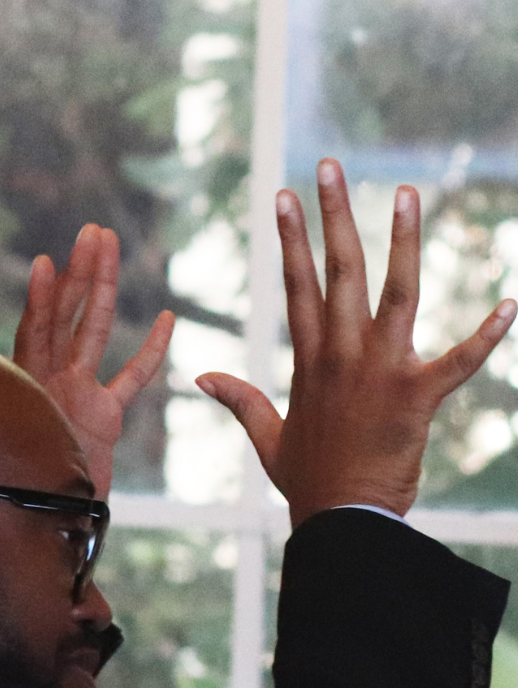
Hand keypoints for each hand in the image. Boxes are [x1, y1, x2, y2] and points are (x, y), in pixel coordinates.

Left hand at [13, 223, 175, 497]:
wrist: (51, 531)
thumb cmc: (29, 498)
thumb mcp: (18, 463)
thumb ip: (21, 438)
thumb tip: (17, 433)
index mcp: (30, 389)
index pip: (35, 334)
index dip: (41, 300)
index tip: (45, 262)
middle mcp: (51, 383)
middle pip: (67, 317)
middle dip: (80, 273)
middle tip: (91, 231)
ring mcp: (79, 395)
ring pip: (95, 333)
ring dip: (103, 289)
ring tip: (108, 245)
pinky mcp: (105, 416)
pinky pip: (131, 377)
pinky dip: (149, 351)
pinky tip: (167, 319)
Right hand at [199, 160, 516, 524]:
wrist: (344, 519)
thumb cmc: (311, 482)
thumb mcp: (268, 438)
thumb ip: (240, 400)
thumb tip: (201, 377)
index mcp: (310, 360)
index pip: (296, 284)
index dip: (290, 237)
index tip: (284, 196)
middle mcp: (343, 355)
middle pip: (338, 271)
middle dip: (333, 215)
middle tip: (330, 167)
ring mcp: (381, 372)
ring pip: (397, 293)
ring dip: (403, 241)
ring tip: (404, 193)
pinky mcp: (419, 396)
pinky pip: (460, 361)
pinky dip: (487, 334)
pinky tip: (510, 304)